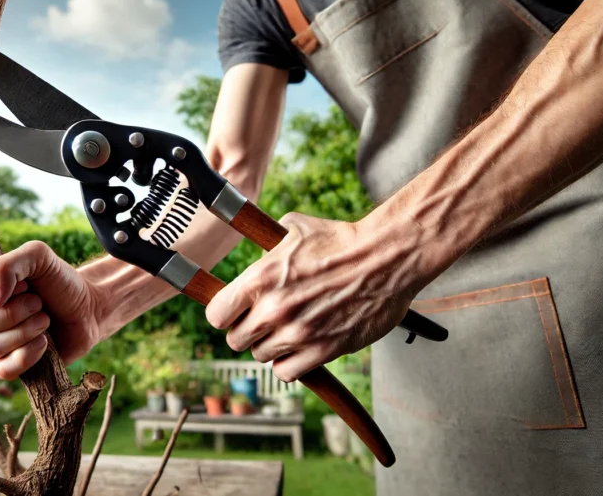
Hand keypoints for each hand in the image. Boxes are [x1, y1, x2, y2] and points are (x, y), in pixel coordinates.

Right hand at [0, 241, 103, 379]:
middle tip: (38, 302)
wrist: (89, 308)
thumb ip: (4, 268)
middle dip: (12, 312)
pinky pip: (2, 370)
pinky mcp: (8, 367)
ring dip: (24, 331)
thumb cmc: (60, 280)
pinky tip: (44, 342)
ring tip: (45, 319)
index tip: (19, 283)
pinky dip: (27, 355)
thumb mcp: (37, 257)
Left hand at [205, 212, 431, 381]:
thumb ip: (265, 245)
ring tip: (287, 330)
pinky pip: (287, 372)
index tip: (234, 312)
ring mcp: (298, 332)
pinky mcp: (323, 350)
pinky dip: (289, 364)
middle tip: (263, 321)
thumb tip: (253, 244)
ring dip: (270, 346)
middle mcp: (274, 309)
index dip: (224, 314)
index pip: (216, 315)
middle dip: (247, 330)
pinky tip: (299, 348)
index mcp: (260, 278)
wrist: (386, 256)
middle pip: (236, 340)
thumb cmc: (341, 239)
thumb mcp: (293, 229)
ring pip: (261, 356)